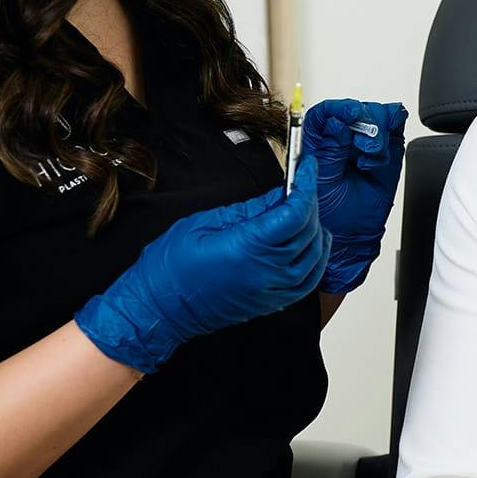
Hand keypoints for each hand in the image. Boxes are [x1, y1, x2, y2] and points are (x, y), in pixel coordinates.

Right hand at [74, 153, 329, 373]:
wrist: (158, 310)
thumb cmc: (171, 268)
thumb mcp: (205, 223)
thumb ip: (249, 209)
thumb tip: (279, 194)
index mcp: (247, 249)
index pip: (294, 213)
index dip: (306, 185)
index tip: (308, 167)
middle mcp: (266, 272)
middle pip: (308, 231)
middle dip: (309, 201)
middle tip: (301, 183)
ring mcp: (272, 291)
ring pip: (315, 255)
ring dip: (315, 227)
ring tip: (304, 208)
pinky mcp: (272, 303)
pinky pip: (309, 279)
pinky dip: (317, 257)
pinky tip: (313, 242)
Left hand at [301, 98, 407, 293]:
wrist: (349, 240)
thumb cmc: (329, 216)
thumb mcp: (322, 181)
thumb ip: (330, 151)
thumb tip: (338, 123)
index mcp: (318, 144)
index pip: (326, 113)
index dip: (338, 108)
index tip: (349, 112)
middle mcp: (342, 141)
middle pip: (354, 111)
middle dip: (362, 121)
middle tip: (364, 144)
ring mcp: (365, 146)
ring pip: (376, 117)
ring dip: (377, 132)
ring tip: (371, 156)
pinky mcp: (386, 154)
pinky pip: (394, 130)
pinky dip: (391, 135)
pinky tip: (380, 155)